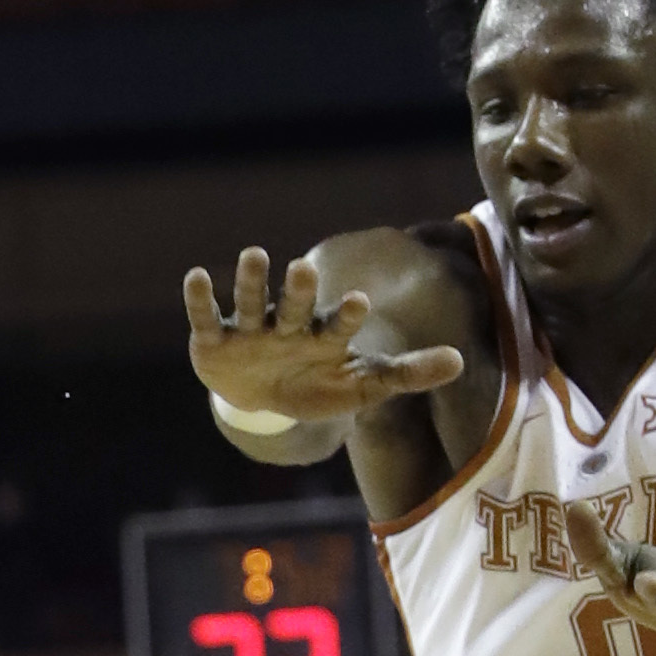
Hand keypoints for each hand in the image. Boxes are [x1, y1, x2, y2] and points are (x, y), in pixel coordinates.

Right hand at [183, 249, 461, 420]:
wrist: (265, 401)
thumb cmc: (317, 385)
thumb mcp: (361, 387)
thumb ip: (405, 373)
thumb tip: (459, 362)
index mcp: (323, 337)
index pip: (338, 325)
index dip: (347, 316)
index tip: (360, 302)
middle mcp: (289, 326)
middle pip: (296, 306)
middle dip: (299, 291)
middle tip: (305, 269)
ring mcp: (252, 331)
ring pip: (252, 303)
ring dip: (253, 281)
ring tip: (255, 254)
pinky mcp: (217, 341)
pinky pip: (208, 318)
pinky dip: (200, 299)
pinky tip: (196, 275)